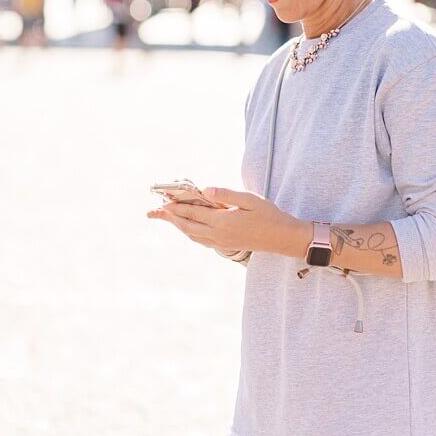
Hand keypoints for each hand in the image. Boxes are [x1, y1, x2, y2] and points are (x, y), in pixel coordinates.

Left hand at [146, 187, 305, 256]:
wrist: (282, 238)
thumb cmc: (268, 215)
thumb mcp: (249, 199)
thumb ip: (226, 194)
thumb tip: (205, 189)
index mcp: (222, 221)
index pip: (193, 212)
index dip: (176, 207)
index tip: (162, 202)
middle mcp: (218, 234)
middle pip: (186, 226)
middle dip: (169, 218)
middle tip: (153, 212)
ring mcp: (221, 242)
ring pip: (192, 235)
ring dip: (177, 226)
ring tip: (166, 219)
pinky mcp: (225, 245)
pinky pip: (200, 240)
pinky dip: (189, 233)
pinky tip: (187, 228)